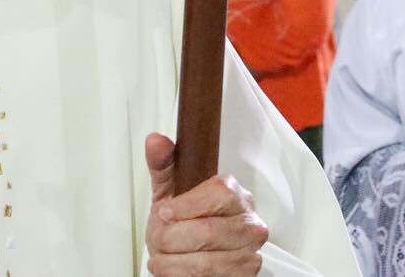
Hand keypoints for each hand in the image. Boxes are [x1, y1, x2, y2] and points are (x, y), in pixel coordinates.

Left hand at [144, 133, 267, 274]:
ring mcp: (249, 252)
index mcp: (234, 193)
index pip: (217, 194)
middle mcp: (249, 222)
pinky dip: (183, 276)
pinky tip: (174, 268)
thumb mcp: (171, 188)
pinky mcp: (244, 276)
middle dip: (172, 238)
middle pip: (209, 231)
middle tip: (157, 239)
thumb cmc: (185, 217)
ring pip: (207, 262)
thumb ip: (163, 164)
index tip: (163, 213)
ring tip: (161, 257)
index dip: (185, 206)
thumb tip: (155, 141)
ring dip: (173, 262)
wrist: (195, 249)